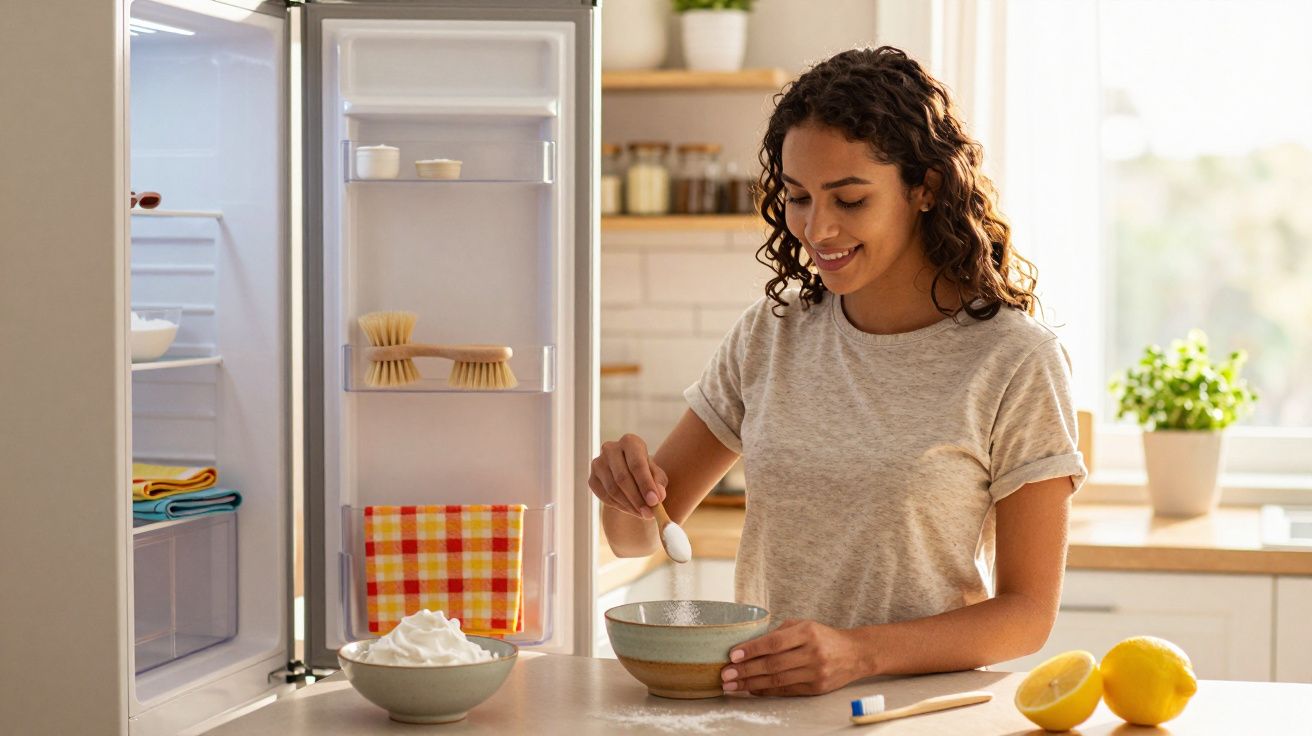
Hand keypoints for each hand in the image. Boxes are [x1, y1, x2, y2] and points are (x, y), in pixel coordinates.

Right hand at [588, 433, 667, 519]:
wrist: (629, 475)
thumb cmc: (646, 472)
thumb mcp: (657, 475)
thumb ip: (658, 484)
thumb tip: (658, 496)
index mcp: (630, 442)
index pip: (637, 464)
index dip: (646, 484)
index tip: (654, 501)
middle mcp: (611, 449)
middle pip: (622, 477)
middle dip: (637, 498)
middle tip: (649, 513)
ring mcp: (598, 463)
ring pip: (612, 489)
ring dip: (629, 505)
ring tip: (643, 514)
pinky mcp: (592, 479)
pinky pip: (604, 497)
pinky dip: (619, 506)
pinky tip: (631, 510)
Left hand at [720, 619, 867, 695]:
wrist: (855, 654)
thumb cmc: (823, 636)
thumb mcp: (803, 625)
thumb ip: (778, 634)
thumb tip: (748, 646)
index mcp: (807, 632)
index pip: (774, 643)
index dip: (751, 650)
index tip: (732, 655)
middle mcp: (813, 653)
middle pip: (773, 664)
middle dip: (746, 670)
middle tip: (726, 674)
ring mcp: (816, 673)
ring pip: (777, 680)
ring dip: (751, 683)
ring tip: (733, 684)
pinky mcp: (816, 688)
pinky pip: (786, 690)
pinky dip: (766, 690)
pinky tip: (751, 688)